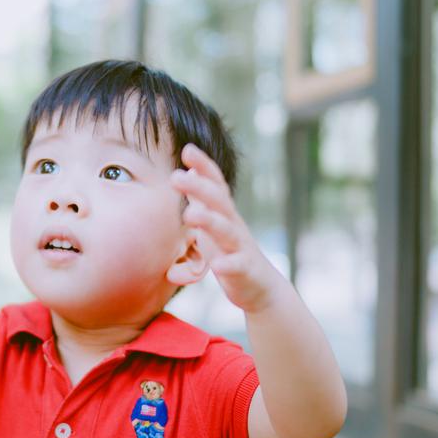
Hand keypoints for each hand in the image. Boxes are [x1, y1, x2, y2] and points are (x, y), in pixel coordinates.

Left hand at [171, 143, 272, 312]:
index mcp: (223, 213)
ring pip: (226, 230)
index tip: (187, 150)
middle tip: (175, 176)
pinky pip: (237, 266)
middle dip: (199, 187)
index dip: (204, 166)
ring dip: (208, 220)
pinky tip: (217, 266)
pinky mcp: (245, 270)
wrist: (261, 287)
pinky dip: (227, 265)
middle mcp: (233, 224)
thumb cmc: (230, 253)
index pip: (215, 184)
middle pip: (218, 201)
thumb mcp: (212, 225)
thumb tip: (186, 174)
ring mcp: (241, 246)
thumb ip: (199, 202)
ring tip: (189, 215)